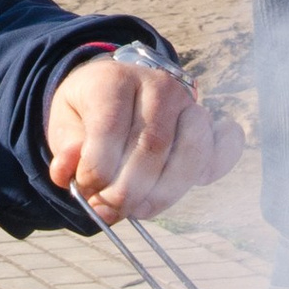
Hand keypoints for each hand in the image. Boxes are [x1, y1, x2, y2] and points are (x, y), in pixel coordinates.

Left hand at [47, 57, 243, 224]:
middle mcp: (158, 85)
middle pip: (152, 145)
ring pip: (190, 151)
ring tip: (139, 208)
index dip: (97, 169)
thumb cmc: (89, 112)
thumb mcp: (65, 124)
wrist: (116, 88)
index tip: (86, 189)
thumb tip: (67, 172)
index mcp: (114, 79)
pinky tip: (185, 188)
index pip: (110, 128)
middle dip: (129, 189)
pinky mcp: (209, 122)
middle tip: (110, 209)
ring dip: (165, 191)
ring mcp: (189, 102)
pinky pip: (224, 147)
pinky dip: (212, 170)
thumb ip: (66, 149)